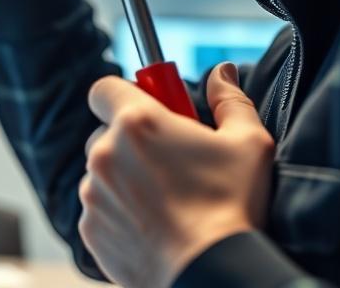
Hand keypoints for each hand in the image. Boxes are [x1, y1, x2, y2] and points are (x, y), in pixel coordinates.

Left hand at [79, 63, 274, 287]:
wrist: (213, 275)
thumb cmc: (232, 206)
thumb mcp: (249, 143)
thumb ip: (230, 100)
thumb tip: (223, 72)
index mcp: (136, 122)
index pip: (104, 88)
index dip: (124, 95)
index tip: (147, 110)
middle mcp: (104, 153)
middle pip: (105, 133)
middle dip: (130, 141)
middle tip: (167, 160)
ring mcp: (93, 193)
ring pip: (102, 173)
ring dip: (124, 178)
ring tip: (165, 200)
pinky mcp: (90, 229)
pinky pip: (100, 209)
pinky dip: (119, 212)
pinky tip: (154, 225)